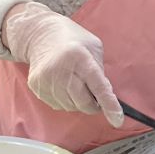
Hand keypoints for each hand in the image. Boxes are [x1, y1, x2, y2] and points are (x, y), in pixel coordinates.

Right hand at [2, 2, 123, 126]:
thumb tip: (105, 96)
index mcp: (79, 56)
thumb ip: (100, 72)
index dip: (109, 104)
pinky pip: (58, 105)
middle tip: (94, 94)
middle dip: (93, 104)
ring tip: (75, 83)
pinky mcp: (36, 87)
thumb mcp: (93, 47)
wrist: (39, 34)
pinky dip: (65, 100)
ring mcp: (46, 80)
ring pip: (70, 107)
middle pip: (83, 102)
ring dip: (78, 102)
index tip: (117, 119)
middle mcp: (60, 69)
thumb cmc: (72, 39)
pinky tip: (63, 84)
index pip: (97, 85)